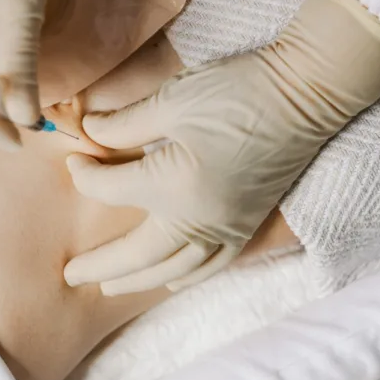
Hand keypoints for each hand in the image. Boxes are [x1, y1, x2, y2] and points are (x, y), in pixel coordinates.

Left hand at [64, 0, 379, 294]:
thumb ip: (123, 125)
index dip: (84, 176)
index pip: (111, 191)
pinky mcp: (249, 223)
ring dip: (140, 281)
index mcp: (173, 186)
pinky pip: (214, 265)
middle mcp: (200, 219)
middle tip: (71, 276)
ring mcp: (228, 227)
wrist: (308, 92)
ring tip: (110, 289)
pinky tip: (172, 282)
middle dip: (101, 266)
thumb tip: (87, 135)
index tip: (73, 160)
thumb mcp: (171, 100)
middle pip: (138, 253)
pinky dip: (188, 277)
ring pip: (176, 269)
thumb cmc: (237, 90)